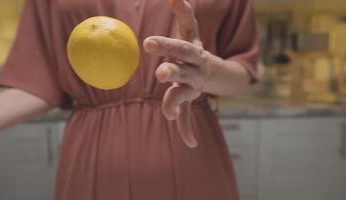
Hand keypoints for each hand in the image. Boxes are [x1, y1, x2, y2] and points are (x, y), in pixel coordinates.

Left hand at [144, 0, 210, 146]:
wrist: (210, 72)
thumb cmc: (192, 51)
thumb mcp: (191, 32)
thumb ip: (184, 14)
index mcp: (193, 52)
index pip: (181, 45)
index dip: (167, 44)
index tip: (149, 43)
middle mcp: (194, 70)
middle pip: (182, 69)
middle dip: (171, 70)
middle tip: (161, 74)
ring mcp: (192, 87)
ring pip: (182, 94)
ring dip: (175, 102)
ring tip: (168, 113)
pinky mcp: (188, 101)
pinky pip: (187, 116)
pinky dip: (186, 129)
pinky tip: (190, 142)